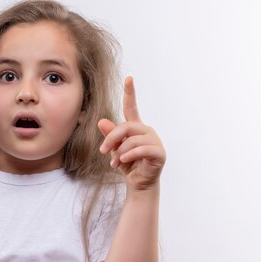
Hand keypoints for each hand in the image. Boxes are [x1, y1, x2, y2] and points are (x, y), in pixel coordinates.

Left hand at [98, 76, 165, 191]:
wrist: (138, 183)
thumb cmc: (127, 165)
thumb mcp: (115, 149)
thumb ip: (110, 135)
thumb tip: (101, 121)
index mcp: (135, 127)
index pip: (131, 107)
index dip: (130, 93)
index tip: (129, 78)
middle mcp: (146, 131)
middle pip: (126, 127)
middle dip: (112, 138)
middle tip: (102, 151)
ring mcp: (154, 141)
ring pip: (132, 140)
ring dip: (120, 152)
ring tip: (114, 162)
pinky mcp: (159, 153)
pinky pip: (142, 149)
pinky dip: (129, 155)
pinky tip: (122, 161)